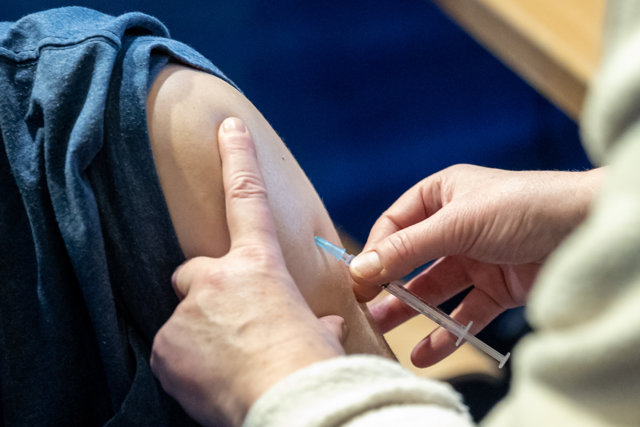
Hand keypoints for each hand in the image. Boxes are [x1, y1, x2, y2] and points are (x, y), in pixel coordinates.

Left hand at [150, 117, 344, 425]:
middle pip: (193, 271)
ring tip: (227, 366)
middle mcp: (216, 277)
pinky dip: (185, 365)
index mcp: (260, 266)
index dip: (238, 157)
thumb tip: (319, 325)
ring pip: (183, 318)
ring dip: (199, 336)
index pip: (247, 197)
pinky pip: (169, 352)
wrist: (290, 401)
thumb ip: (308, 320)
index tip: (228, 126)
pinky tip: (209, 383)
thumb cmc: (311, 365)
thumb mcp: (315, 334)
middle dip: (205, 293)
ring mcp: (187, 310)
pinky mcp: (165, 344)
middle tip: (227, 325)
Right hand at [350, 164, 601, 366]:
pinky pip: (464, 312)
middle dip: (388, 284)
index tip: (358, 279)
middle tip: (363, 309)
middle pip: (412, 259)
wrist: (586, 228)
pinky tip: (425, 353)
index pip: (395, 224)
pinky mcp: (497, 288)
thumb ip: (408, 248)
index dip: (376, 251)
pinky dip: (446, 332)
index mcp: (442, 196)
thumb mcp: (457, 223)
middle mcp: (456, 226)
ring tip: (382, 333)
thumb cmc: (522, 206)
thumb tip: (360, 268)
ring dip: (410, 311)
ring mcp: (476, 258)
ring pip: (434, 289)